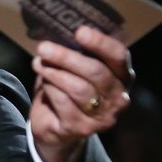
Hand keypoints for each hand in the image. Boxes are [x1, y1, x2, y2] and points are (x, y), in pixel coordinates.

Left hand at [28, 24, 134, 161]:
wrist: (56, 128)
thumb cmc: (68, 90)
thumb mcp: (75, 69)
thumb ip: (76, 53)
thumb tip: (59, 34)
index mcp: (122, 76)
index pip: (118, 56)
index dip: (100, 43)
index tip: (79, 32)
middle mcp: (118, 97)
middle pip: (96, 72)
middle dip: (67, 57)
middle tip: (44, 48)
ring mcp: (103, 116)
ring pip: (79, 89)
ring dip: (55, 73)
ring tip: (38, 63)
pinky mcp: (83, 129)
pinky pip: (64, 103)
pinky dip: (50, 90)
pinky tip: (44, 83)